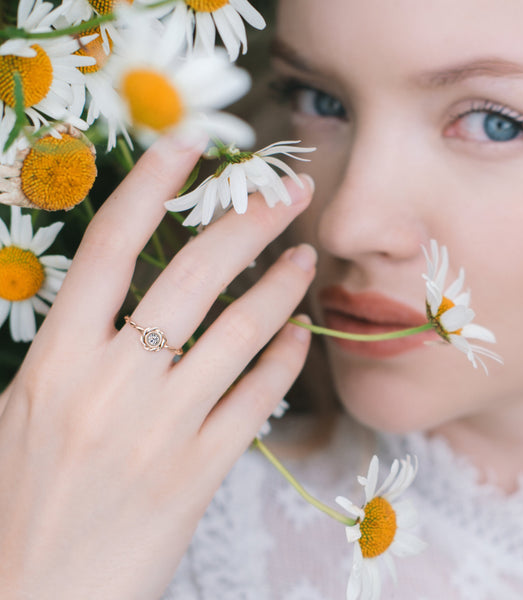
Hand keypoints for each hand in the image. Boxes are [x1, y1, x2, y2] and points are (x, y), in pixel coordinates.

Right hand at [0, 135, 314, 599]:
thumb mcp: (21, 415)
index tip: (191, 143)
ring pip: (238, 332)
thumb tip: (116, 304)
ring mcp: (160, 430)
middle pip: (191, 275)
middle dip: (247, 221)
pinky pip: (255, 399)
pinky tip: (298, 332)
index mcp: (54, 361)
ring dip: (280, 285)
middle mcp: (108, 384)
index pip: (108, 247)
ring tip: (306, 254)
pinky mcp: (197, 475)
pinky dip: (282, 358)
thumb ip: (70, 355)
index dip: (151, 186)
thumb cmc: (17, 508)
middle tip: (289, 189)